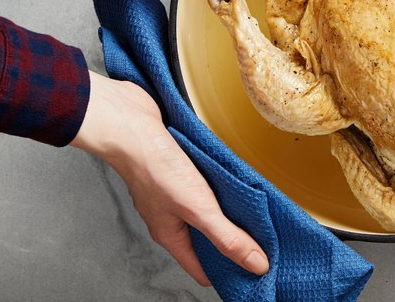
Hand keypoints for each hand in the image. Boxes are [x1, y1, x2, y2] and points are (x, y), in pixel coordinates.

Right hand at [71, 72, 268, 284]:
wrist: (130, 122)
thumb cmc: (154, 166)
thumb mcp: (198, 208)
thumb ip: (227, 236)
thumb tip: (256, 264)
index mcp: (170, 234)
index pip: (202, 267)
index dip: (228, 273)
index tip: (255, 270)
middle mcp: (170, 216)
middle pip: (206, 239)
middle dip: (233, 241)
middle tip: (264, 238)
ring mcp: (172, 191)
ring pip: (205, 210)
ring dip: (229, 211)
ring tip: (256, 209)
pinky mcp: (178, 168)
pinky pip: (204, 184)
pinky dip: (220, 186)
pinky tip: (235, 179)